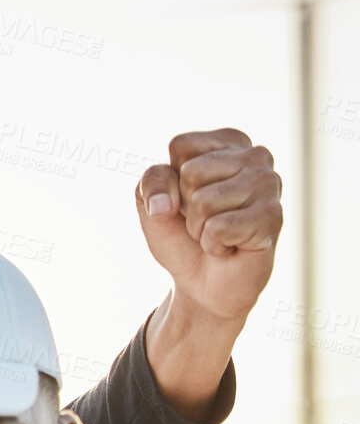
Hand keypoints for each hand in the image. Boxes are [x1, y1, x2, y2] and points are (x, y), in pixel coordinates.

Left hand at [138, 127, 280, 322]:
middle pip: (191, 173)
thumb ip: (151, 182)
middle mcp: (256, 155)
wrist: (201, 282)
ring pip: (204, 201)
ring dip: (199, 227)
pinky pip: (219, 227)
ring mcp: (270, 184)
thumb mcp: (152, 202)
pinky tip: (231, 246)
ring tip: (217, 232)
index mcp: (229, 142)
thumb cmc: (181, 235)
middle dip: (186, 206)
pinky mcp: (273, 216)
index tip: (187, 199)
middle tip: (204, 220)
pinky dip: (213, 244)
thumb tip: (163, 204)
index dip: (172, 180)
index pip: (180, 145)